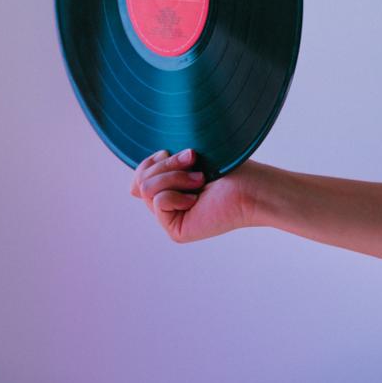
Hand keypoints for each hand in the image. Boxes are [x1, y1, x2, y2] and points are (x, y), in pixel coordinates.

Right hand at [130, 148, 268, 242]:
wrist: (250, 185)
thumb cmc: (226, 166)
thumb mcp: (183, 161)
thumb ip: (156, 171)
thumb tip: (131, 190)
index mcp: (169, 188)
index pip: (138, 177)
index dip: (150, 162)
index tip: (171, 151)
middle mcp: (167, 206)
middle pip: (140, 180)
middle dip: (167, 164)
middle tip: (194, 159)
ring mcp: (171, 219)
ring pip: (147, 188)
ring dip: (175, 176)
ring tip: (200, 179)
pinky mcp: (177, 231)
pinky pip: (159, 202)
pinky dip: (177, 193)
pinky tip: (197, 198)